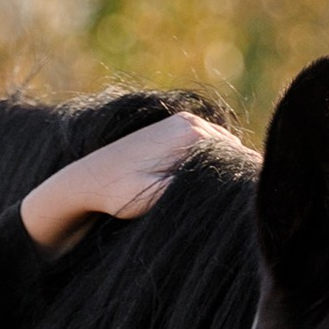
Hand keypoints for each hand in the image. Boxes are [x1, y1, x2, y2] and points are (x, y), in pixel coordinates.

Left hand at [19, 111, 245, 256]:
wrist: (88, 177)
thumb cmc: (119, 193)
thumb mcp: (155, 198)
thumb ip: (191, 188)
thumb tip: (224, 186)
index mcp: (192, 135)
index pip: (239, 160)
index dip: (239, 184)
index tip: (230, 207)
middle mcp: (192, 122)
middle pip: (234, 153)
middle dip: (230, 176)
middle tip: (215, 204)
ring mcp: (184, 121)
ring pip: (222, 150)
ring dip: (218, 171)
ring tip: (200, 195)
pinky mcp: (176, 127)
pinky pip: (208, 146)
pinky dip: (208, 163)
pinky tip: (191, 183)